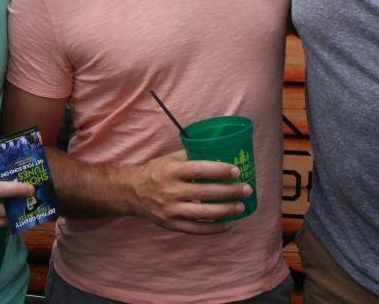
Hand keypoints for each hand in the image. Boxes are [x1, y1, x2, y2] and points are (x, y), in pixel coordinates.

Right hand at [131, 150, 249, 234]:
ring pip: (203, 213)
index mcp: (171, 171)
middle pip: (205, 193)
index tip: (236, 170)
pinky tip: (227, 225)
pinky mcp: (172, 224)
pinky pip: (196, 229)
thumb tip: (216, 150)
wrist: (132, 192)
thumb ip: (190, 155)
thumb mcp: (169, 159)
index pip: (198, 170)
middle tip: (246, 189)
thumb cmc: (156, 172)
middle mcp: (171, 191)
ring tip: (241, 207)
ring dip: (225, 211)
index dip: (219, 170)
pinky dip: (213, 229)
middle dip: (229, 192)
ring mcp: (171, 210)